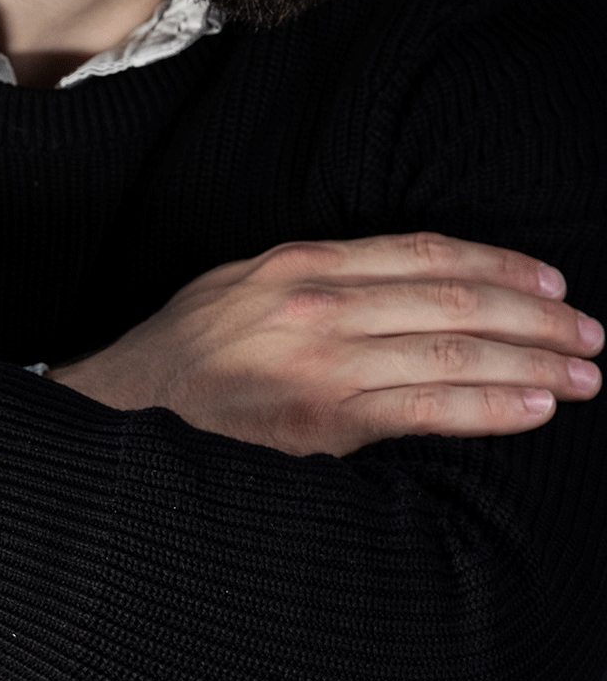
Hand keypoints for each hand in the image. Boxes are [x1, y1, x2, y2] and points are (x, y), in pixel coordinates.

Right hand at [49, 233, 603, 456]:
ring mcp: (320, 367)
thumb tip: (390, 284)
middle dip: (538, 317)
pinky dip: (488, 409)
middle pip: (455, 302)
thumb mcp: (237, 286)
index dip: (499, 266)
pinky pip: (423, 413)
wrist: (121, 409)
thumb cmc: (181, 352)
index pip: (425, 254)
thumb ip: (312, 277)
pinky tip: (535, 407)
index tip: (549, 283)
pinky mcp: (319, 426)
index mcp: (298, 266)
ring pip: (452, 357)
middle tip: (591, 332)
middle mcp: (317, 308)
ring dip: (533, 362)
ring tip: (585, 373)